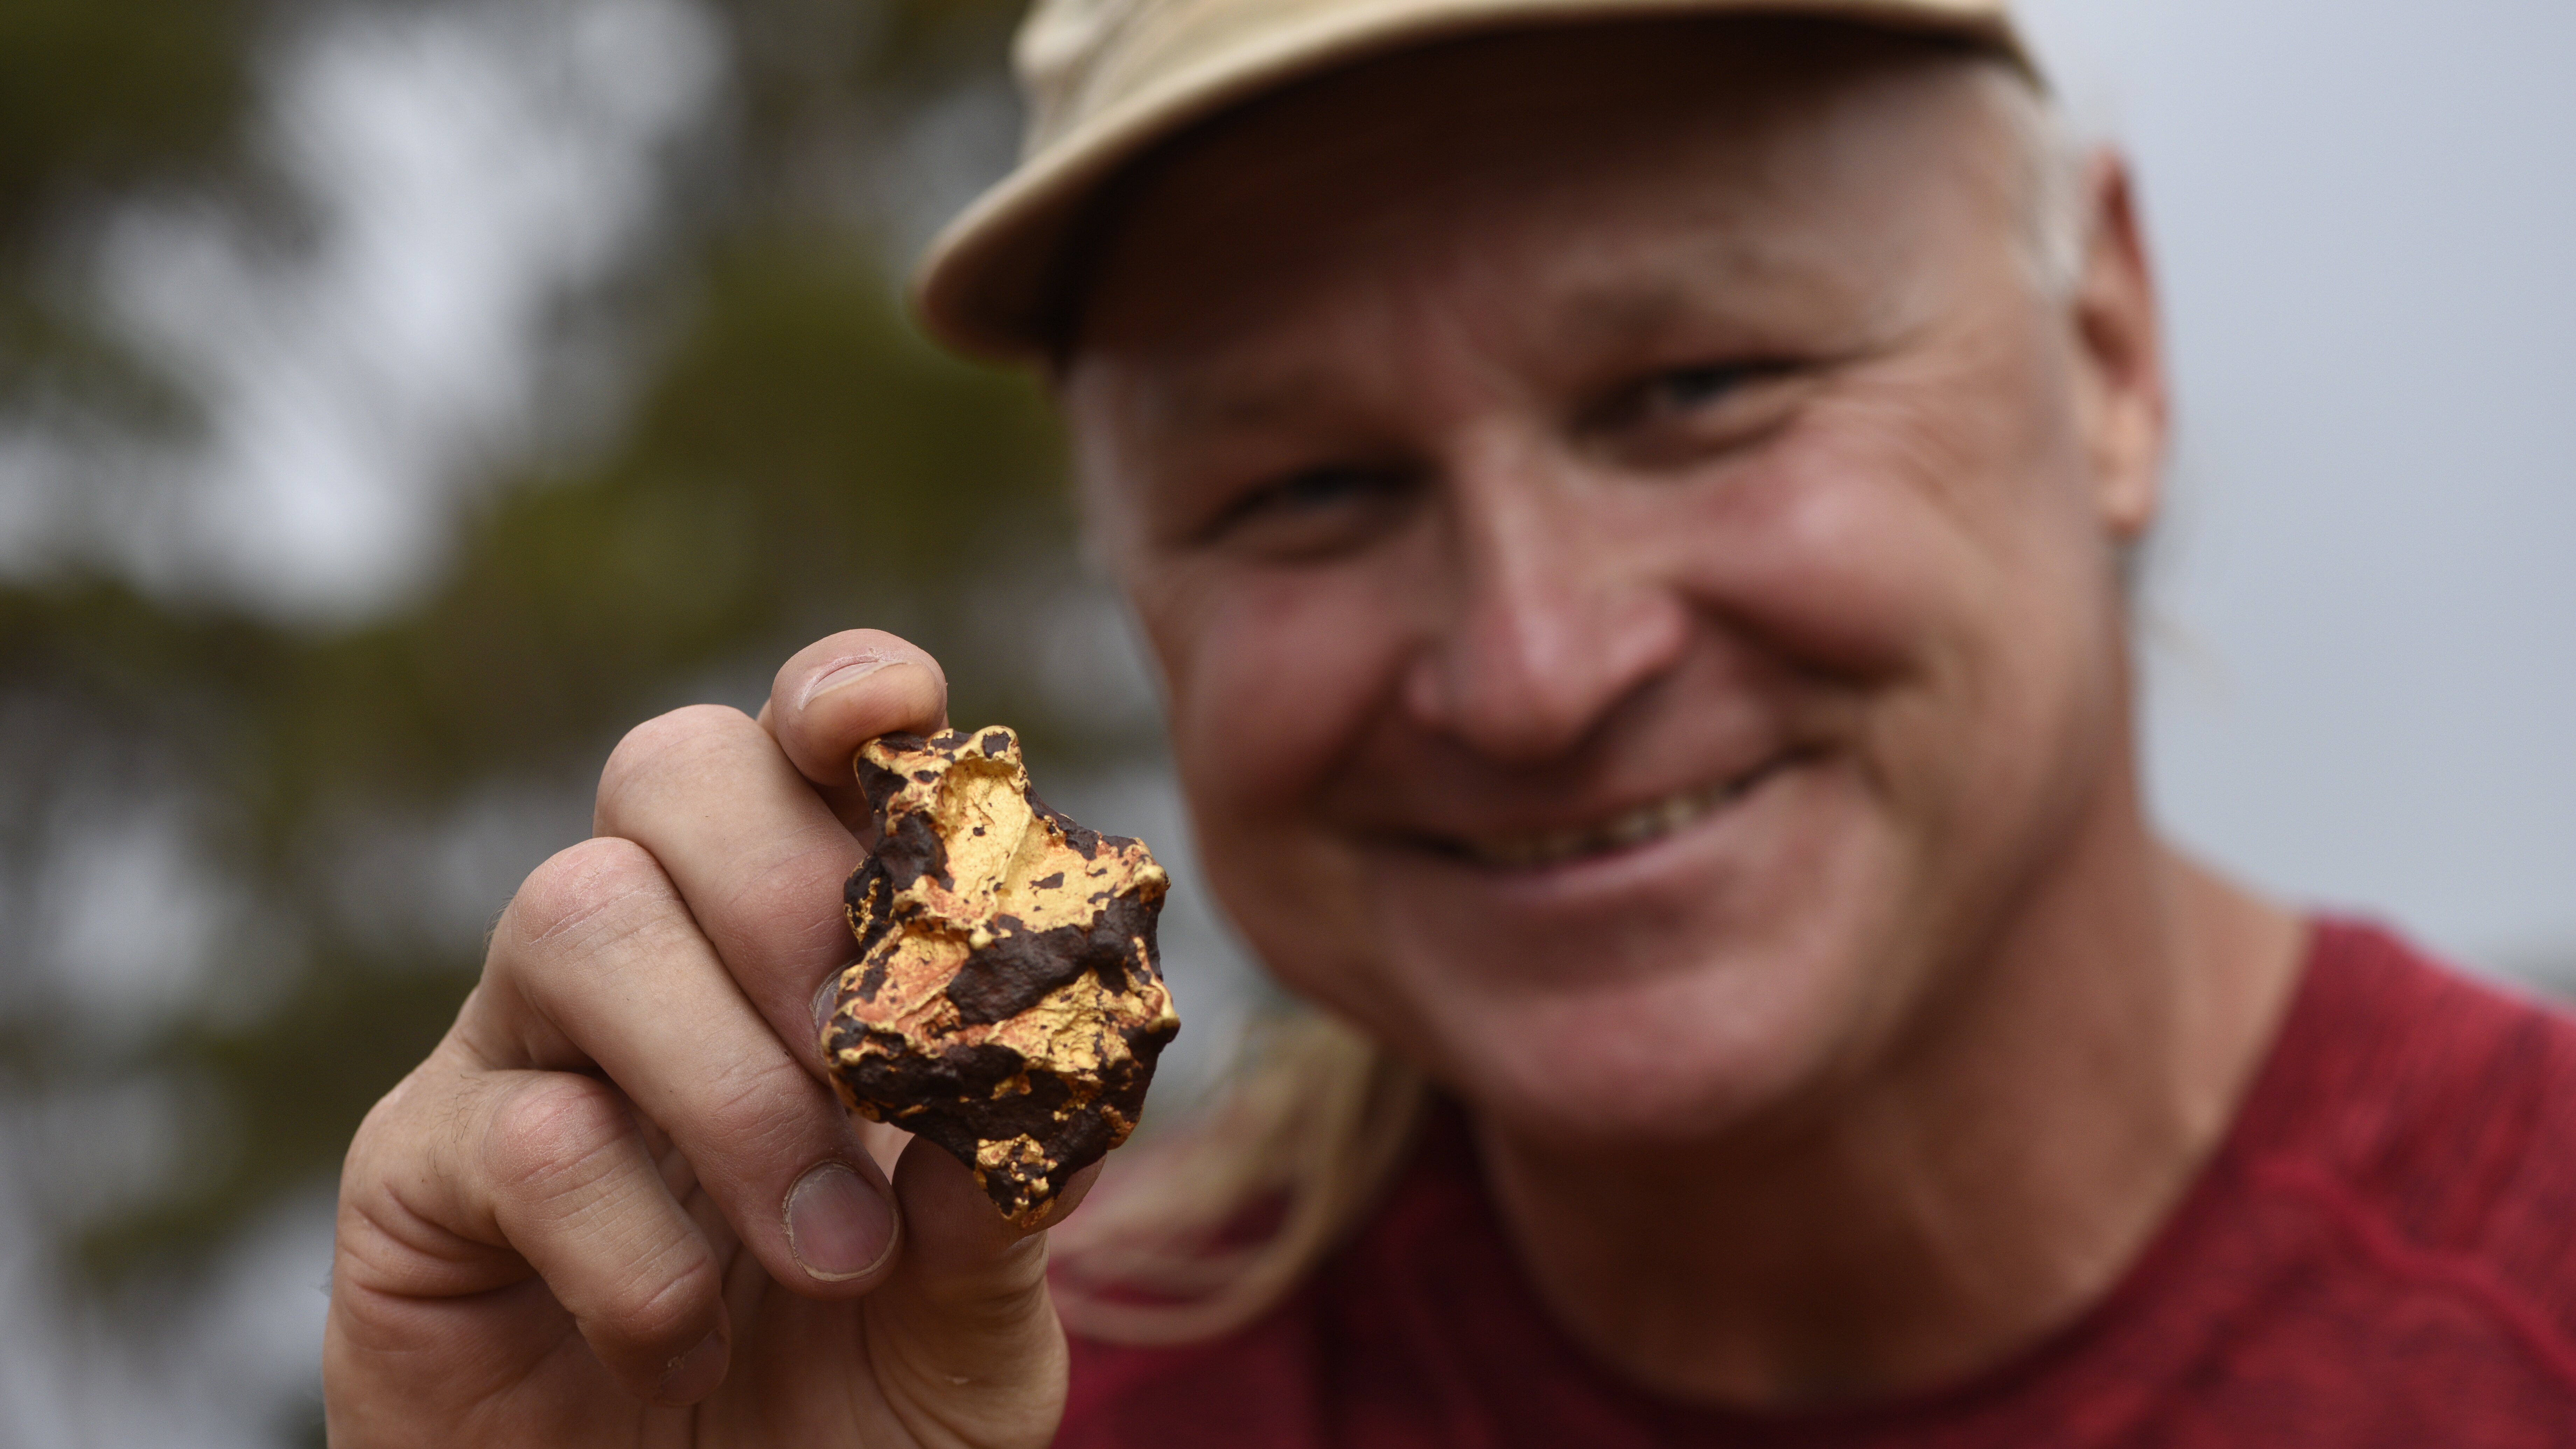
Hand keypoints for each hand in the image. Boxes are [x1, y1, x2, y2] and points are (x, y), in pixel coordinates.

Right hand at [325, 631, 1093, 1446]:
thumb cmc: (846, 1420)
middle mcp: (655, 960)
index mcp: (797, 951)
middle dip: (786, 886)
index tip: (893, 717)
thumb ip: (1006, 1212)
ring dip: (728, 1082)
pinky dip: (636, 1250)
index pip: (797, 747)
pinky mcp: (420, 1172)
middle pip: (670, 770)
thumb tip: (1026, 1087)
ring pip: (580, 915)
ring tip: (825, 1251)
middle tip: (872, 1053)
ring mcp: (522, 1051)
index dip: (840, 697)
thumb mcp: (973, 1325)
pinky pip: (518, 1133)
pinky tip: (684, 1347)